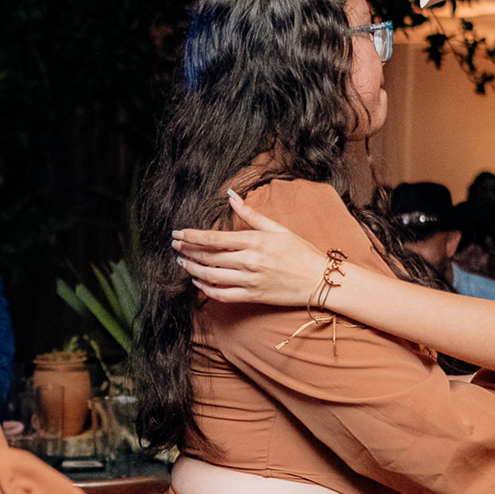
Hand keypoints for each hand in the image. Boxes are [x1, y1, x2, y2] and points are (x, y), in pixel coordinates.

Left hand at [172, 193, 328, 306]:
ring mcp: (250, 281)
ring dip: (192, 269)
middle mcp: (249, 261)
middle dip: (187, 251)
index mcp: (255, 241)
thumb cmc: (300, 251)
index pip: (214, 239)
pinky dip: (206, 288)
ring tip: (182, 262)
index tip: (178, 233)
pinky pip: (222, 295)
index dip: (192, 236)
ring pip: (211, 276)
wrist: (320, 280)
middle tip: (174, 246)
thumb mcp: (277, 228)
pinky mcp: (252, 296)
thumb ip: (251, 214)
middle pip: (208, 257)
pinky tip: (198, 281)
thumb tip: (231, 196)